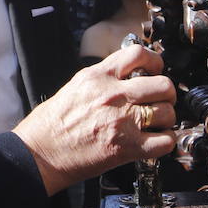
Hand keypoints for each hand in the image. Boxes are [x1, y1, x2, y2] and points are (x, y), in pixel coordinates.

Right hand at [12, 45, 175, 195]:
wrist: (39, 153)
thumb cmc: (50, 125)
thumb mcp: (74, 87)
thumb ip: (102, 79)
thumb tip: (126, 77)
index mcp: (97, 77)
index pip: (138, 54)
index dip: (154, 61)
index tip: (155, 70)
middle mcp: (113, 95)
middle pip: (162, 84)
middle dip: (166, 94)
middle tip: (160, 101)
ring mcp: (122, 121)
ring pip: (167, 112)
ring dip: (166, 119)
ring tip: (156, 124)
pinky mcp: (127, 148)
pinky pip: (165, 141)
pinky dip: (166, 141)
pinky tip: (156, 141)